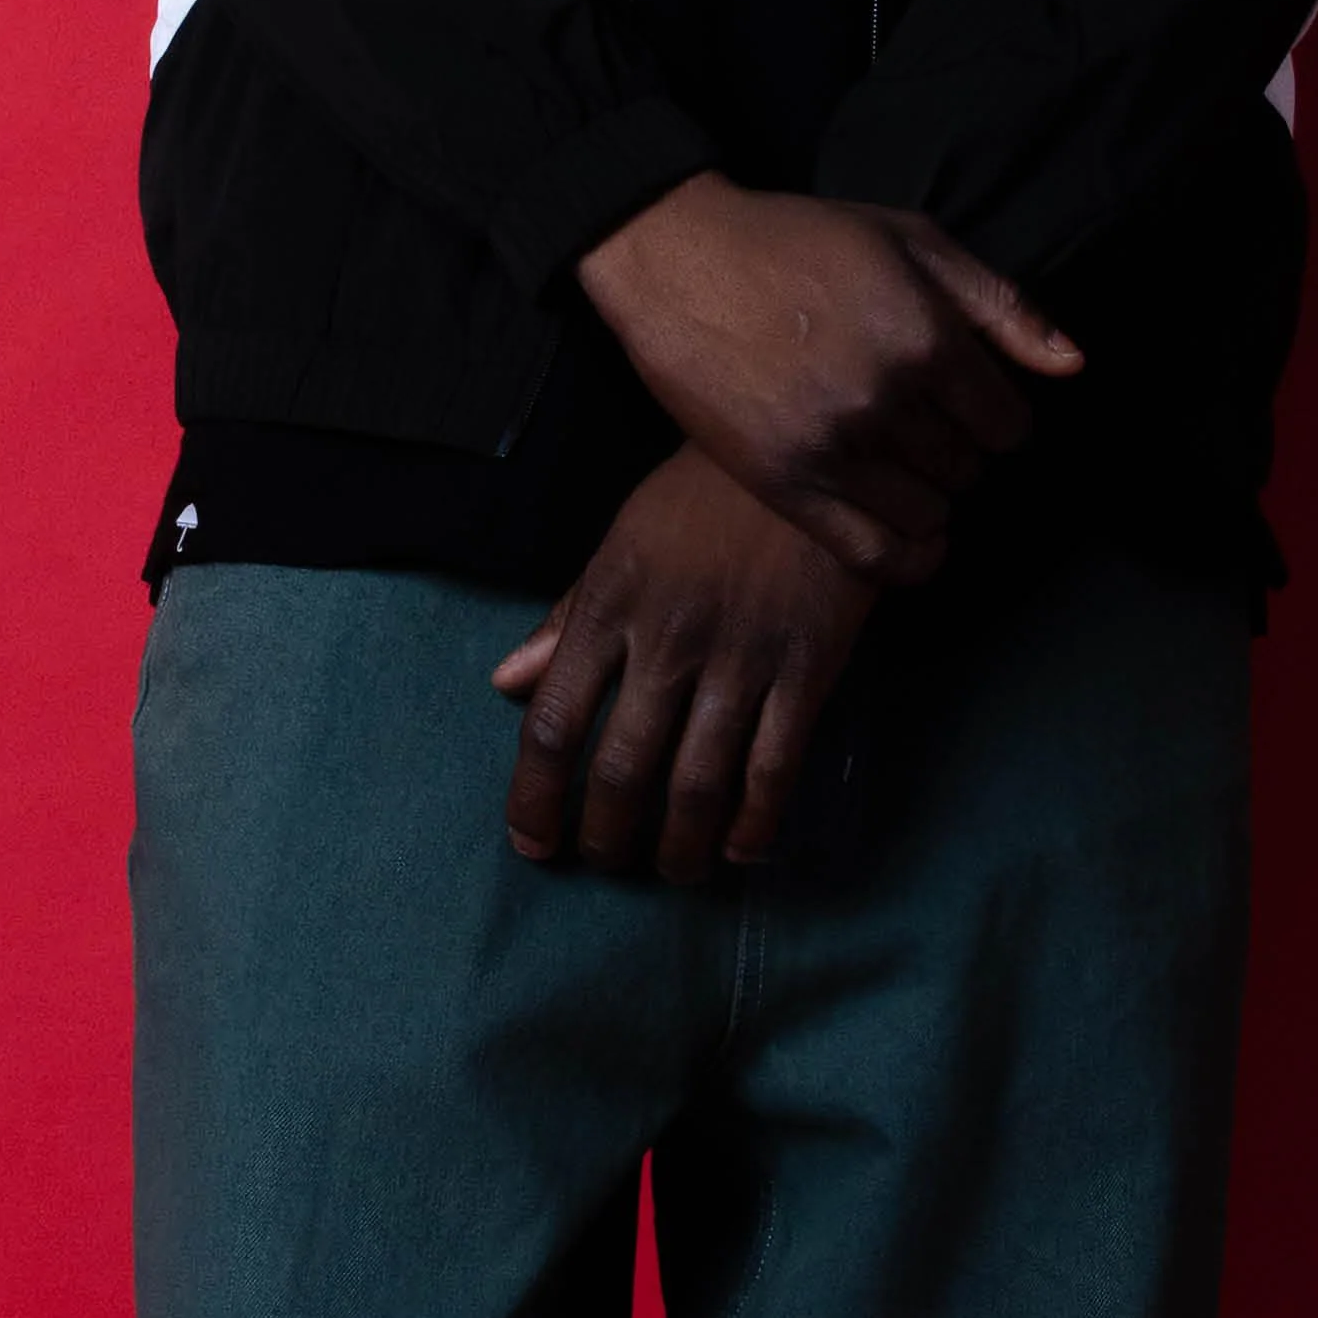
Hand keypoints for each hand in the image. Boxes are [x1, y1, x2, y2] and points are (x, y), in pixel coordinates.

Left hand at [489, 447, 877, 882]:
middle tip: (607, 863)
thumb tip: (505, 682)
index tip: (533, 843)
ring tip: (672, 871)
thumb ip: (567, 616)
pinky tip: (741, 849)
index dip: (536, 797)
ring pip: (696, 786)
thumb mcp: (624, 538)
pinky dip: (754, 825)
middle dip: (605, 836)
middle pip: (620, 769)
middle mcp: (668, 639)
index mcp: (611, 602)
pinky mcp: (806, 668)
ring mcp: (740, 657)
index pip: (554, 722)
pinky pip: (773, 769)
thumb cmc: (706, 491)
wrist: (812, 447)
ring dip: (678, 848)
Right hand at [574, 170, 1081, 581]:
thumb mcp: (911, 239)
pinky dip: (905, 558)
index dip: (998, 416)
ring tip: (901, 463)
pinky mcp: (784, 485)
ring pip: (928, 513)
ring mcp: (832, 448)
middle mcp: (885, 398)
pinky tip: (908, 532)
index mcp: (924, 335)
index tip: (972, 404)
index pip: (1008, 424)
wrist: (680, 261)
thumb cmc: (801, 240)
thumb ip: (1001, 304)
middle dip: (960, 451)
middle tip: (926, 426)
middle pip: (968, 470)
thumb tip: (1074, 365)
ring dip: (928, 496)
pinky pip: (872, 555)